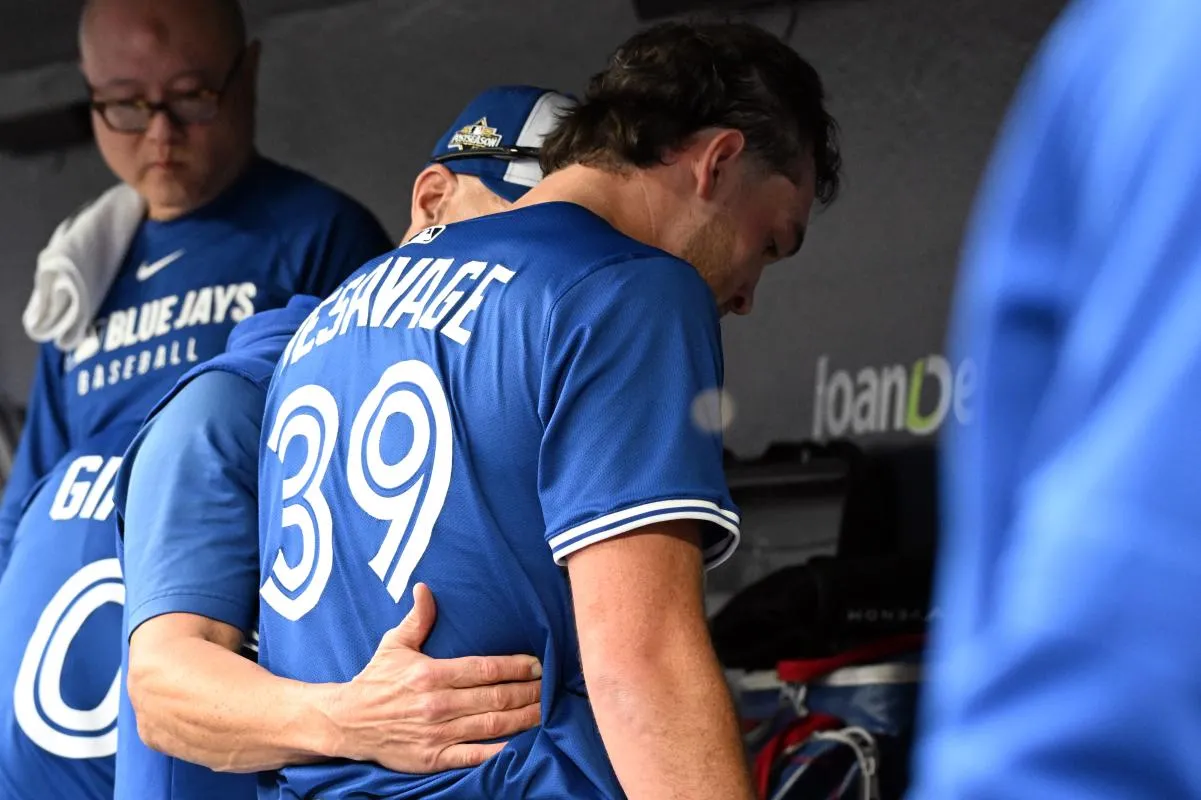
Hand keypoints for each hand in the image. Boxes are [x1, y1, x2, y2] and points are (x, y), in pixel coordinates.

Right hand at [325, 582, 542, 771]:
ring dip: (523, 718)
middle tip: (552, 687)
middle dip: (528, 692)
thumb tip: (425, 587)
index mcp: (431, 674)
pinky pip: (474, 756)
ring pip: (491, 725)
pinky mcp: (434, 758)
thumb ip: (417, 618)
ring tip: (546, 710)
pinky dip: (499, 752)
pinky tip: (522, 746)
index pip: (484, 668)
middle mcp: (437, 704)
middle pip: (494, 697)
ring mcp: (437, 734)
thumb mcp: (394, 644)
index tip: (538, 664)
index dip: (516, 667)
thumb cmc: (374, 680)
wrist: (346, 722)